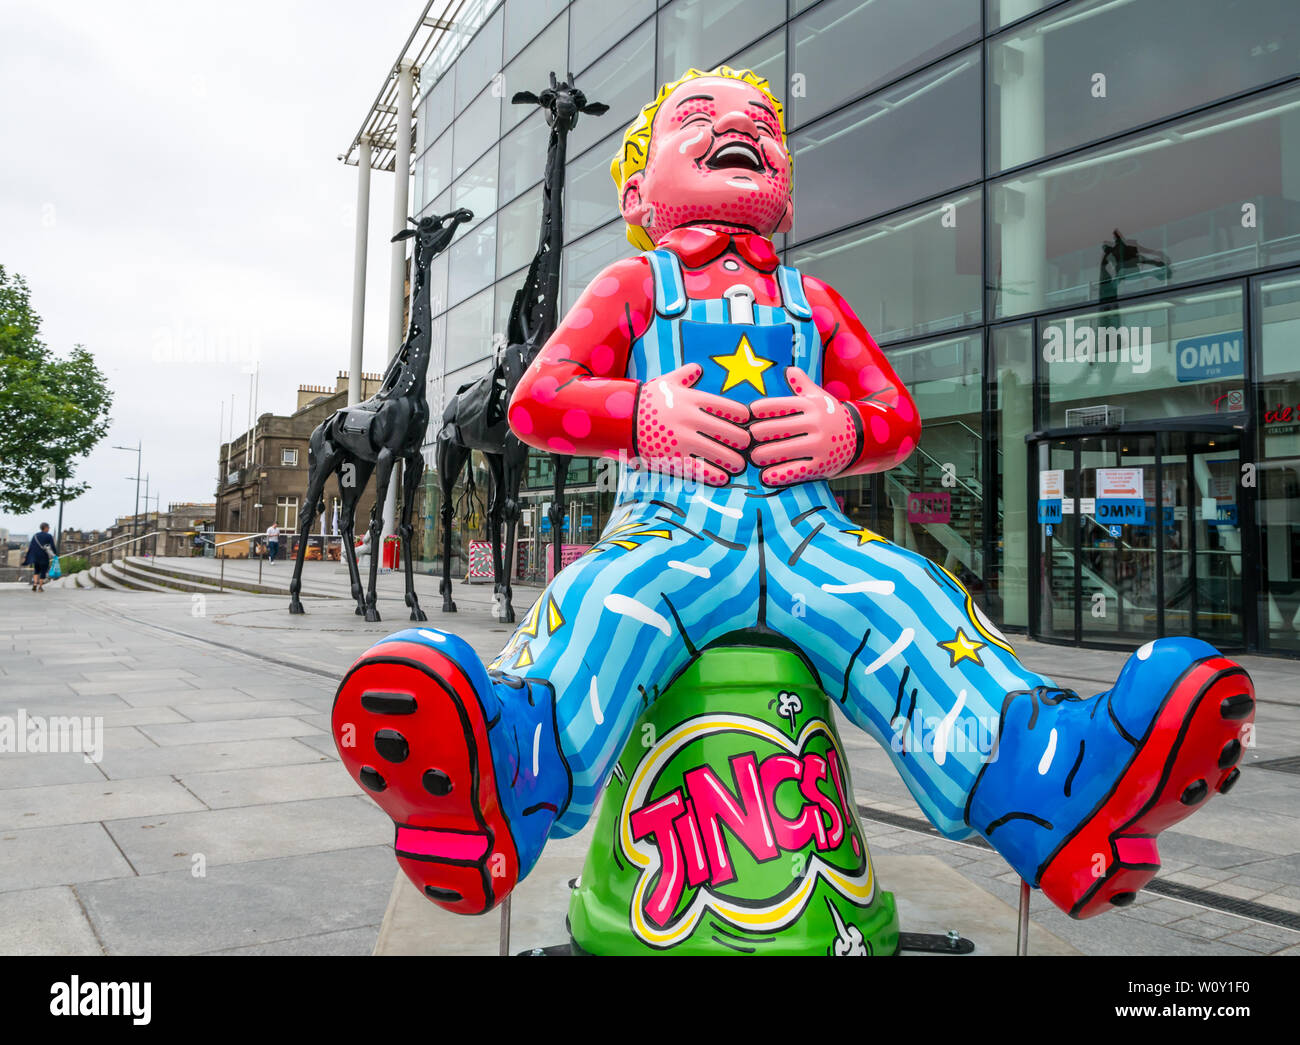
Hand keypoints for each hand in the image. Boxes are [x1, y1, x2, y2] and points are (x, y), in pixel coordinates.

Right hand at [634, 363, 750, 486]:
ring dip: (733, 461)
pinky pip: (700, 469)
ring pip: (719, 453)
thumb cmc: (644, 400)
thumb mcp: (665, 383)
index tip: (746, 421)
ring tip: (739, 465)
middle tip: (746, 446)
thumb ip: (685, 375)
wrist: (619, 419)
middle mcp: (691, 419)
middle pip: (730, 432)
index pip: (729, 408)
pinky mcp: (673, 458)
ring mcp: (682, 440)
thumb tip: (698, 368)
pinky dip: (715, 475)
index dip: (742, 416)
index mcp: (692, 399)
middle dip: (742, 441)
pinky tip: (723, 478)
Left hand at [750, 367, 858, 485]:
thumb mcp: (820, 398)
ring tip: (754, 457)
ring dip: (763, 455)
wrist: (860, 437)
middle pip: (775, 429)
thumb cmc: (830, 416)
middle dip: (757, 435)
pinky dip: (778, 475)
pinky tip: (766, 476)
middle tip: (746, 440)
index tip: (747, 415)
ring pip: (782, 451)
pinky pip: (795, 471)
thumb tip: (789, 369)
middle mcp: (816, 424)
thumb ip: (803, 384)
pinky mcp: (822, 465)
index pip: (777, 405)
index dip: (758, 411)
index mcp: (811, 405)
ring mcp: (820, 445)